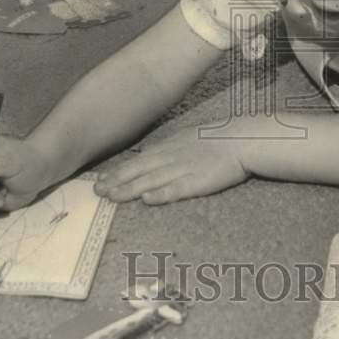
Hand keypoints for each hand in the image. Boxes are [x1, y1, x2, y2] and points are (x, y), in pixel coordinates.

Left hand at [94, 125, 247, 203]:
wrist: (242, 140)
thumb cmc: (217, 139)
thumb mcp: (188, 138)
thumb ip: (168, 149)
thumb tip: (148, 158)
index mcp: (170, 147)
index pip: (138, 161)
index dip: (118, 172)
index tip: (101, 181)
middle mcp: (172, 158)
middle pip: (139, 171)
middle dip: (117, 181)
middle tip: (97, 191)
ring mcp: (184, 169)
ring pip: (152, 181)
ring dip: (130, 190)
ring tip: (113, 197)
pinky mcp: (198, 182)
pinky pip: (177, 189)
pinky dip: (161, 194)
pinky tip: (147, 200)